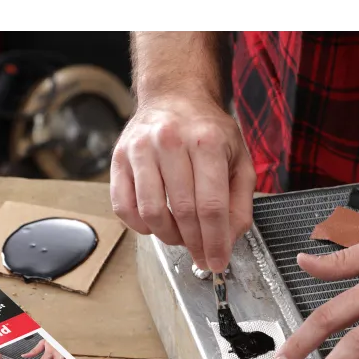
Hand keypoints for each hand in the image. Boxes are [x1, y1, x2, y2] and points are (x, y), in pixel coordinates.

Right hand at [110, 94, 255, 271]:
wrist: (174, 97)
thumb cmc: (208, 131)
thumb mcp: (239, 160)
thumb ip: (240, 203)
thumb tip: (228, 240)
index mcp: (207, 141)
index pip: (211, 206)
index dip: (215, 242)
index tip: (217, 261)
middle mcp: (171, 141)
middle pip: (183, 212)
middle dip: (195, 244)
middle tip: (202, 256)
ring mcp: (141, 149)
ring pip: (151, 213)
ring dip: (168, 236)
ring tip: (181, 236)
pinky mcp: (119, 158)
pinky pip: (124, 207)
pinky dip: (141, 226)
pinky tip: (157, 223)